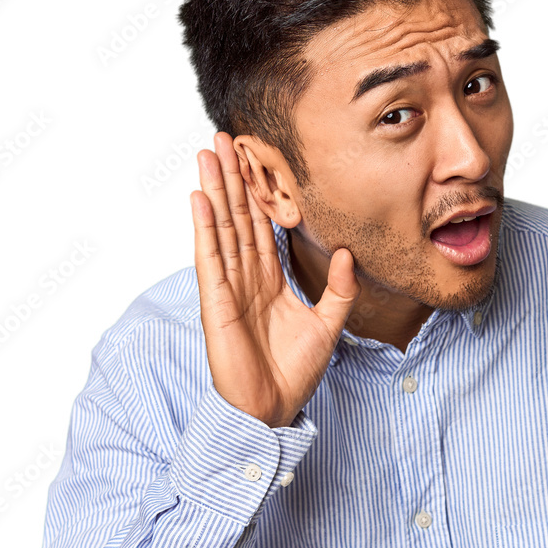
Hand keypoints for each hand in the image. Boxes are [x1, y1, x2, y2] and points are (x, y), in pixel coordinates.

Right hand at [190, 132, 358, 427]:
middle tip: (225, 137)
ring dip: (215, 190)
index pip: (263, 226)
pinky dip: (205, 228)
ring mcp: (229, 288)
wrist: (275, 409)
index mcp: (270, 280)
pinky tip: (200, 199)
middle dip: (233, 177)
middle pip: (239, 217)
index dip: (259, 192)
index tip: (255, 158)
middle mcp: (246, 277)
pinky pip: (210, 259)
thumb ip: (338, 288)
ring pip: (222, 228)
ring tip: (208, 153)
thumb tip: (347, 250)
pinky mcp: (217, 303)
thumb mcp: (328, 324)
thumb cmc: (295, 372)